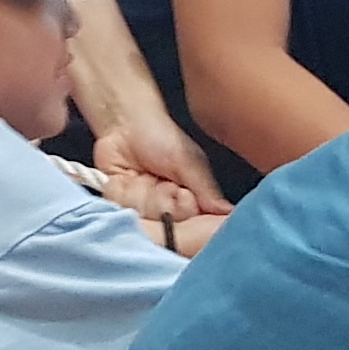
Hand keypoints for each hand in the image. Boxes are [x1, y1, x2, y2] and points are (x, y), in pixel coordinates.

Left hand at [95, 113, 225, 220]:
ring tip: (140, 176)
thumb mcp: (189, 161)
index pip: (193, 225)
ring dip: (139, 195)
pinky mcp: (119, 206)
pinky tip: (122, 180)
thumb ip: (207, 190)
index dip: (184, 210)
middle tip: (159, 180)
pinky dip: (120, 194)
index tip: (180, 192)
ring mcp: (142, 209)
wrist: (123, 122)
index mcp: (191, 201)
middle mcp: (168, 210)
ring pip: (142, 220)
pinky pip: (120, 212)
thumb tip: (229, 216)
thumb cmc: (160, 135)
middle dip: (161, 202)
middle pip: (166, 227)